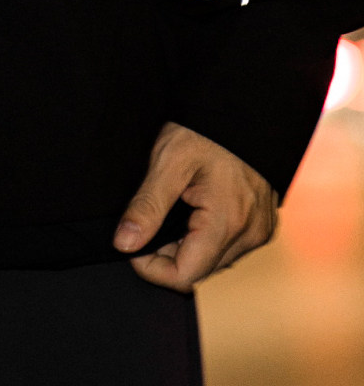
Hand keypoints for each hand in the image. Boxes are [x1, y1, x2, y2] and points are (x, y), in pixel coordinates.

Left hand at [113, 120, 276, 290]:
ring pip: (213, 262)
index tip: (133, 245)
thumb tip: (125, 243)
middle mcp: (250, 234)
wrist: (242, 109)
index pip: (185, 276)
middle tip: (148, 223)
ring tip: (171, 213)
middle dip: (166, 256)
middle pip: (199, 271)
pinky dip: (205, 239)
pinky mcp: (261, 225)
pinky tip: (192, 213)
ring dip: (186, 248)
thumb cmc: (206, 130)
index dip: (151, 268)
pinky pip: (228, 247)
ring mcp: (259, 231)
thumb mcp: (168, 161)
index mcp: (228, 222)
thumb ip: (147, 206)